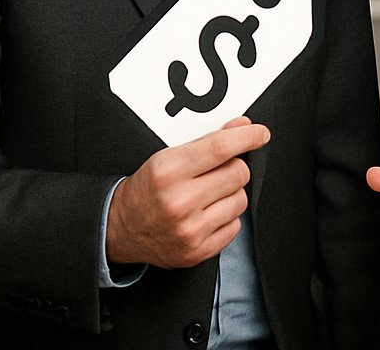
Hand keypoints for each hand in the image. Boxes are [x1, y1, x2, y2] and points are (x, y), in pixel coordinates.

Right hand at [105, 116, 268, 268]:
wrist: (118, 230)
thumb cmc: (148, 189)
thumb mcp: (168, 157)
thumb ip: (208, 141)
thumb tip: (244, 126)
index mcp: (168, 172)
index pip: (221, 148)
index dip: (248, 137)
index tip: (261, 133)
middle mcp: (178, 202)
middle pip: (238, 173)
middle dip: (234, 168)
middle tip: (216, 172)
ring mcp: (189, 230)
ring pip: (241, 200)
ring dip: (231, 195)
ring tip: (207, 196)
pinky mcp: (197, 252)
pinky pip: (235, 226)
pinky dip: (226, 219)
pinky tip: (205, 215)